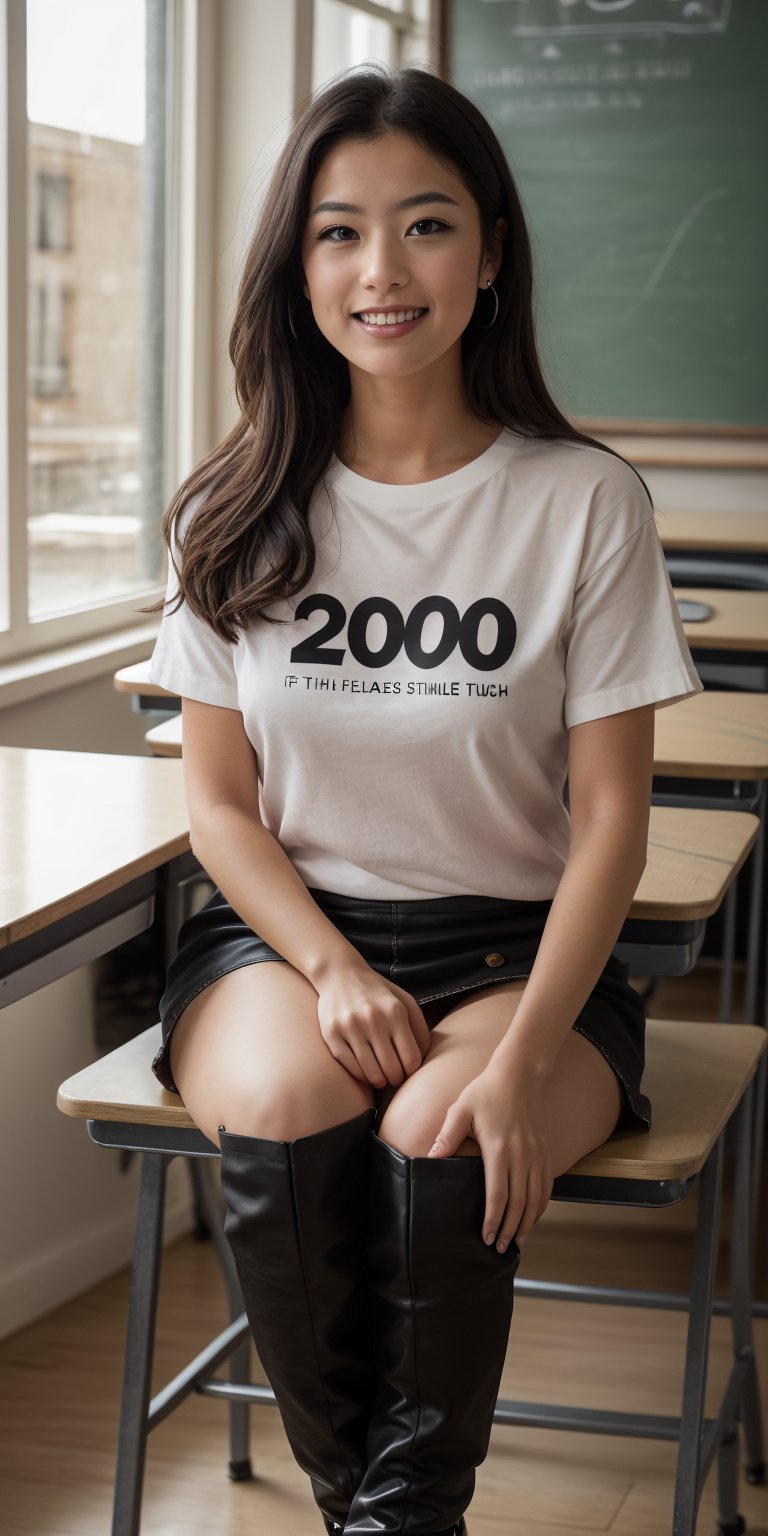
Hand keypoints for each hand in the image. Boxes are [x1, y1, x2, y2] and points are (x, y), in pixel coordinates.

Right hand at [316, 966, 430, 1087]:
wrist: (339, 974)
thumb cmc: (376, 992)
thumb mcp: (404, 1001)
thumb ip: (419, 1028)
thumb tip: (424, 1057)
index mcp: (395, 1011)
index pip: (411, 1058)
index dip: (412, 1071)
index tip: (408, 1070)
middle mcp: (373, 1019)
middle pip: (392, 1069)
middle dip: (396, 1079)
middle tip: (394, 1077)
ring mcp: (351, 1027)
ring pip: (371, 1073)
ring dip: (379, 1081)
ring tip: (381, 1078)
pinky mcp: (332, 1034)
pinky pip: (351, 1067)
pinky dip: (361, 1076)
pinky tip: (366, 1071)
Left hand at [427, 1066, 552, 1252]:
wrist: (519, 1075)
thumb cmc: (486, 1092)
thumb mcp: (461, 1109)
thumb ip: (447, 1136)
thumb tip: (430, 1158)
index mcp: (498, 1149)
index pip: (497, 1196)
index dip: (493, 1221)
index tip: (487, 1238)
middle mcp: (521, 1156)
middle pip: (518, 1203)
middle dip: (510, 1229)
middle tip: (501, 1248)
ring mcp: (536, 1154)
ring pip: (535, 1198)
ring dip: (528, 1222)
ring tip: (518, 1239)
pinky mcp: (545, 1151)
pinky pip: (546, 1185)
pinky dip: (541, 1205)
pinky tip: (533, 1215)